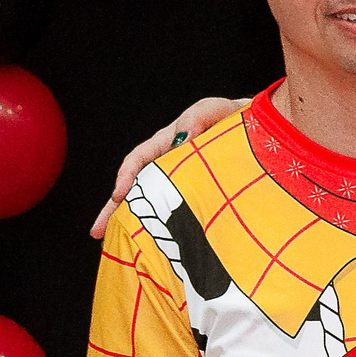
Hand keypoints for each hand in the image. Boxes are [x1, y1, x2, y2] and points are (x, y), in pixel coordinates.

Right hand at [90, 97, 244, 236]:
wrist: (259, 129)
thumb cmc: (231, 117)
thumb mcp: (214, 111)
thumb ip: (198, 119)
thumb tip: (181, 137)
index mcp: (167, 143)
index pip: (137, 160)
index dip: (126, 177)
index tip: (118, 196)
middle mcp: (167, 163)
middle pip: (135, 187)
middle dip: (113, 210)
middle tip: (96, 232)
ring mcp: (180, 181)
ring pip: (151, 203)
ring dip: (133, 222)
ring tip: (117, 245)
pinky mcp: (196, 195)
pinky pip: (175, 211)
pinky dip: (164, 227)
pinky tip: (157, 245)